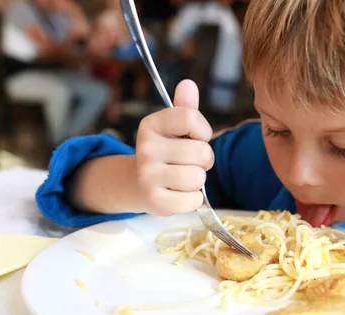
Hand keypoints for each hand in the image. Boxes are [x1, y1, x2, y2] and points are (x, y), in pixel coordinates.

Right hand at [134, 80, 213, 215]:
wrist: (140, 184)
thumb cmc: (167, 152)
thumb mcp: (173, 127)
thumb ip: (185, 107)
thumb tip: (188, 84)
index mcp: (151, 125)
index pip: (191, 118)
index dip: (203, 131)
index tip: (196, 137)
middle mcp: (146, 148)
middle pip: (202, 152)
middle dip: (204, 160)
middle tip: (190, 162)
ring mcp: (148, 175)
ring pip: (198, 177)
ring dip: (198, 180)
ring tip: (183, 177)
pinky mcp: (155, 200)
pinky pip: (193, 201)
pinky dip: (192, 200)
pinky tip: (179, 193)